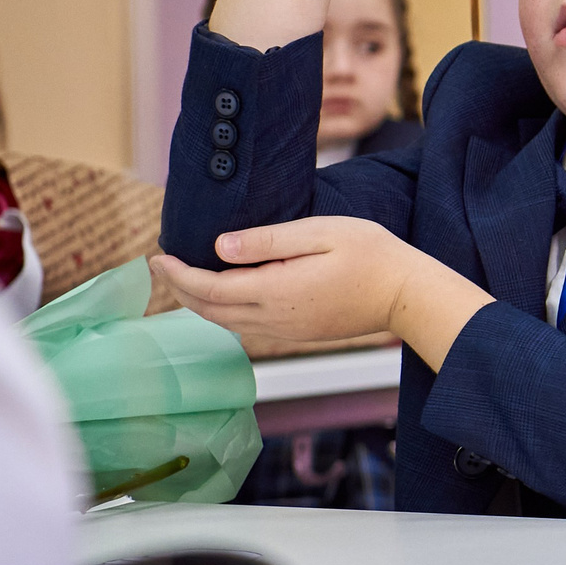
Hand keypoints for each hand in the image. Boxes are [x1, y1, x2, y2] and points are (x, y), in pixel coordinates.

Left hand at [149, 216, 490, 369]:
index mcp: (276, 291)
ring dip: (198, 302)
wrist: (407, 295)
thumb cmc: (372, 255)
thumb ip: (269, 241)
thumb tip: (220, 247)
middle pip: (209, 310)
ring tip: (181, 279)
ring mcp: (286, 329)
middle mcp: (274, 318)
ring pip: (225, 321)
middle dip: (179, 288)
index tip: (158, 255)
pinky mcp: (298, 332)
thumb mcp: (321, 233)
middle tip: (159, 264)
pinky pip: (246, 325)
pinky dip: (222, 310)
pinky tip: (221, 293)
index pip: (209, 287)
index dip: (178, 274)